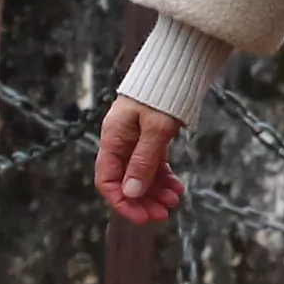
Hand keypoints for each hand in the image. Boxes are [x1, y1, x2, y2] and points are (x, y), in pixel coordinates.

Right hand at [95, 94, 187, 222]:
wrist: (176, 67)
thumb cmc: (162, 93)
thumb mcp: (155, 129)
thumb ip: (143, 161)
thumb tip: (131, 194)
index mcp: (113, 139)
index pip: (107, 180)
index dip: (123, 202)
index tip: (143, 217)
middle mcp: (120, 141)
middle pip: (125, 181)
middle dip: (143, 200)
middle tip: (164, 213)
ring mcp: (135, 140)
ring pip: (141, 175)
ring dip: (155, 191)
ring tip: (175, 199)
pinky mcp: (150, 138)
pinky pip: (153, 164)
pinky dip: (163, 177)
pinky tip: (176, 187)